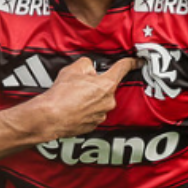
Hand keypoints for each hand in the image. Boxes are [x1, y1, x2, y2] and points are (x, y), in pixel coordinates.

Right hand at [11, 56, 139, 143]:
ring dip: (89, 98)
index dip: (131, 62)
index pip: (122, 69)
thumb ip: (87, 64)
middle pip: (106, 87)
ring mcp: (102, 115)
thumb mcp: (73, 69)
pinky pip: (92, 113)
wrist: (49, 117)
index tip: (139, 61)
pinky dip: (84, 110)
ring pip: (99, 101)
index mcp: (106, 85)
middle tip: (79, 85)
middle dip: (96, 84)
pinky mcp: (94, 125)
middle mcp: (108, 101)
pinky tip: (72, 108)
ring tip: (72, 98)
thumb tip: (90, 67)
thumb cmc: (61, 94)